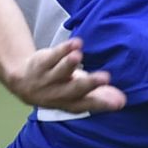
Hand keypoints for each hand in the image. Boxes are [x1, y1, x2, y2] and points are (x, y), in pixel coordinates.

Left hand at [5, 38, 125, 112]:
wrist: (24, 82)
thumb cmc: (61, 87)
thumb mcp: (78, 94)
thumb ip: (100, 96)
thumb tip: (122, 101)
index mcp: (71, 103)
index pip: (88, 104)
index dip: (102, 104)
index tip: (119, 102)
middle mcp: (58, 94)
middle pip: (75, 89)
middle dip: (90, 83)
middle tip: (106, 78)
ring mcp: (48, 79)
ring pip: (59, 72)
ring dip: (68, 64)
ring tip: (79, 56)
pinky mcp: (41, 63)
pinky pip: (52, 56)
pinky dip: (63, 49)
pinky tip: (76, 42)